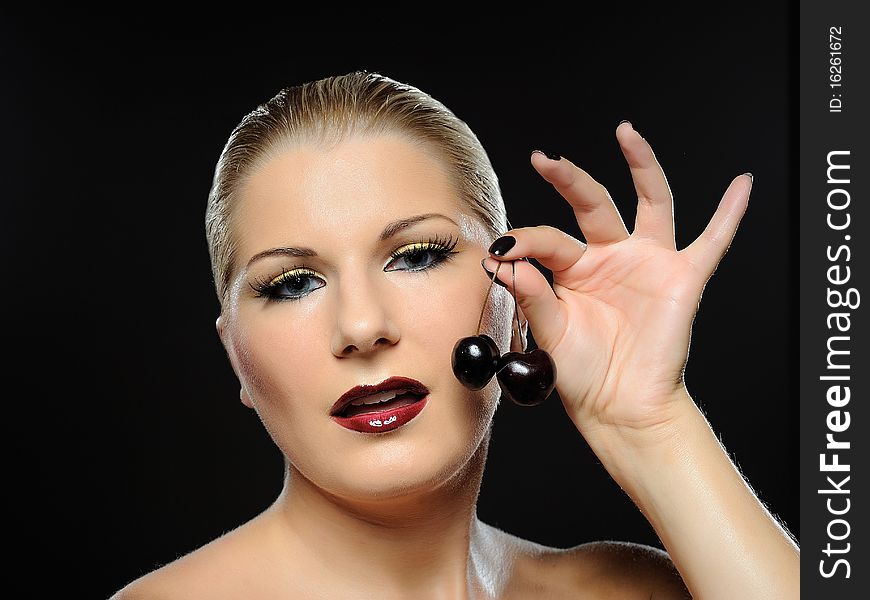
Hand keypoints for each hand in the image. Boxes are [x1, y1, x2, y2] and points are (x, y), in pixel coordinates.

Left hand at [483, 122, 751, 440]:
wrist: (619, 406)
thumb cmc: (583, 373)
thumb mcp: (550, 331)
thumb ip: (532, 294)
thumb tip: (506, 261)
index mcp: (575, 268)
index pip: (549, 240)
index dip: (524, 242)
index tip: (499, 250)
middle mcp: (611, 256)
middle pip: (593, 203)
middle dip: (569, 179)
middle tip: (544, 159)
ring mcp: (648, 262)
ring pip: (650, 202)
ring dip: (642, 166)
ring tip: (627, 134)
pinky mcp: (682, 278)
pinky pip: (713, 241)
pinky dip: (730, 213)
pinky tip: (741, 184)